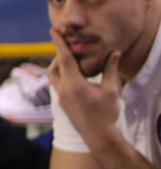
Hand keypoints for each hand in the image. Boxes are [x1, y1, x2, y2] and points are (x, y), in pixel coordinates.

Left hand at [48, 27, 121, 141]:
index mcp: (74, 85)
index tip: (53, 31)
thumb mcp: (111, 91)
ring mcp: (60, 98)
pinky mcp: (62, 103)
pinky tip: (72, 75)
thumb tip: (114, 53)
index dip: (60, 44)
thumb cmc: (106, 114)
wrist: (99, 137)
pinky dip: (61, 76)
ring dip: (58, 67)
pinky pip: (56, 85)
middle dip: (59, 56)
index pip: (64, 59)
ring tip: (71, 61)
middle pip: (55, 67)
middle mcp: (63, 90)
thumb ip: (110, 70)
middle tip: (68, 48)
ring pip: (53, 77)